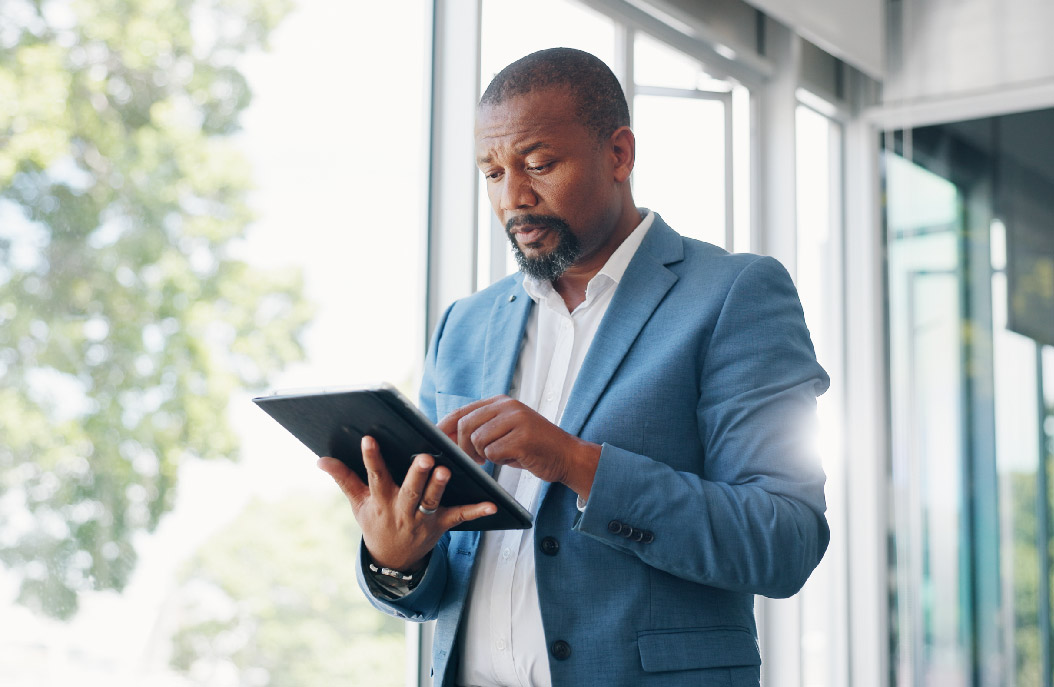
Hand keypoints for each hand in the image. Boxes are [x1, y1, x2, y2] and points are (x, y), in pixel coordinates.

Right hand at [317, 435, 495, 570]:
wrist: (393, 559)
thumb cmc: (376, 521)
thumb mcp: (358, 503)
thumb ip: (343, 478)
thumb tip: (320, 459)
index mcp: (381, 500)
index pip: (375, 476)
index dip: (371, 458)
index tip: (368, 437)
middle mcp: (402, 510)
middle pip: (410, 491)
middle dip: (417, 475)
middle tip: (424, 457)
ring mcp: (422, 519)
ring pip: (432, 501)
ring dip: (440, 487)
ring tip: (448, 470)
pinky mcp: (441, 525)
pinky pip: (460, 517)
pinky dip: (477, 512)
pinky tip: (493, 505)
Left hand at [436, 395, 600, 500]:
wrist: (567, 456)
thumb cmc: (533, 446)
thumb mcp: (507, 429)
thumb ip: (482, 428)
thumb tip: (447, 437)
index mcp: (501, 402)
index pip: (462, 411)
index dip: (444, 427)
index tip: (434, 441)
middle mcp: (507, 406)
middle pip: (465, 425)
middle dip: (463, 447)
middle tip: (475, 459)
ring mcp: (516, 420)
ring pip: (477, 440)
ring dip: (484, 455)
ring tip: (498, 456)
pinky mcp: (522, 438)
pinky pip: (493, 453)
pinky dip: (498, 461)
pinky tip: (512, 459)